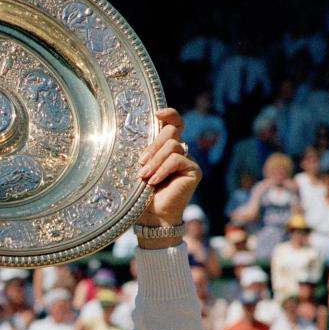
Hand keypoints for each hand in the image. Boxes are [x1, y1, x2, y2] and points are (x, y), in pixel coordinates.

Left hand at [136, 107, 201, 226]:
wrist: (151, 217)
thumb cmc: (141, 194)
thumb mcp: (139, 168)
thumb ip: (144, 151)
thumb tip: (134, 131)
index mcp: (166, 148)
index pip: (174, 123)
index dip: (169, 115)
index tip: (157, 113)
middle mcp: (180, 151)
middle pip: (170, 132)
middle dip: (153, 146)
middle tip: (141, 163)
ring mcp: (188, 160)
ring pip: (172, 145)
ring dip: (155, 161)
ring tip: (145, 176)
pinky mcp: (194, 170)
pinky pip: (178, 159)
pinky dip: (163, 169)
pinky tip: (154, 181)